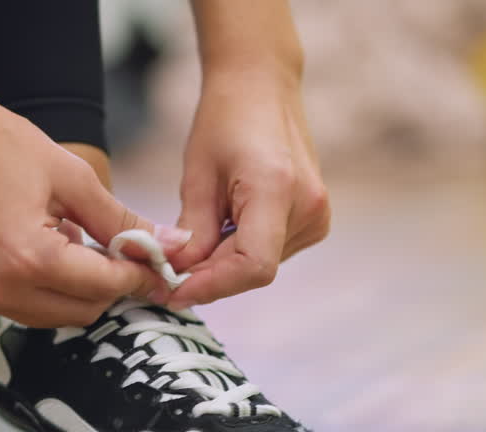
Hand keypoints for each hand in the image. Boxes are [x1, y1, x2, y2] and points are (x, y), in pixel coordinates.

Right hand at [0, 103, 167, 326]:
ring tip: (70, 241)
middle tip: (116, 249)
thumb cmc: (2, 146)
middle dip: (108, 285)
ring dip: (75, 289)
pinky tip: (39, 248)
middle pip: (82, 311)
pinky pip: (20, 306)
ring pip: (52, 315)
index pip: (105, 286)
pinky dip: (42, 288)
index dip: (139, 276)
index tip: (159, 263)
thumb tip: (175, 246)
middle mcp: (1, 289)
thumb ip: (123, 221)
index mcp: (32, 259)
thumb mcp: (73, 179)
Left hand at [167, 71, 330, 307]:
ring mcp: (317, 215)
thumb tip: (178, 277)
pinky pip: (272, 252)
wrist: (261, 86)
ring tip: (197, 238)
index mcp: (277, 189)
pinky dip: (241, 252)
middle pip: (254, 270)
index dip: (212, 287)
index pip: (253, 267)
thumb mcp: (197, 175)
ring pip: (261, 265)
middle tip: (168, 275)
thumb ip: (192, 232)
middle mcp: (307, 206)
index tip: (174, 291)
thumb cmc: (225, 119)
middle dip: (209, 277)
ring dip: (224, 264)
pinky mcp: (316, 219)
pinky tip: (224, 227)